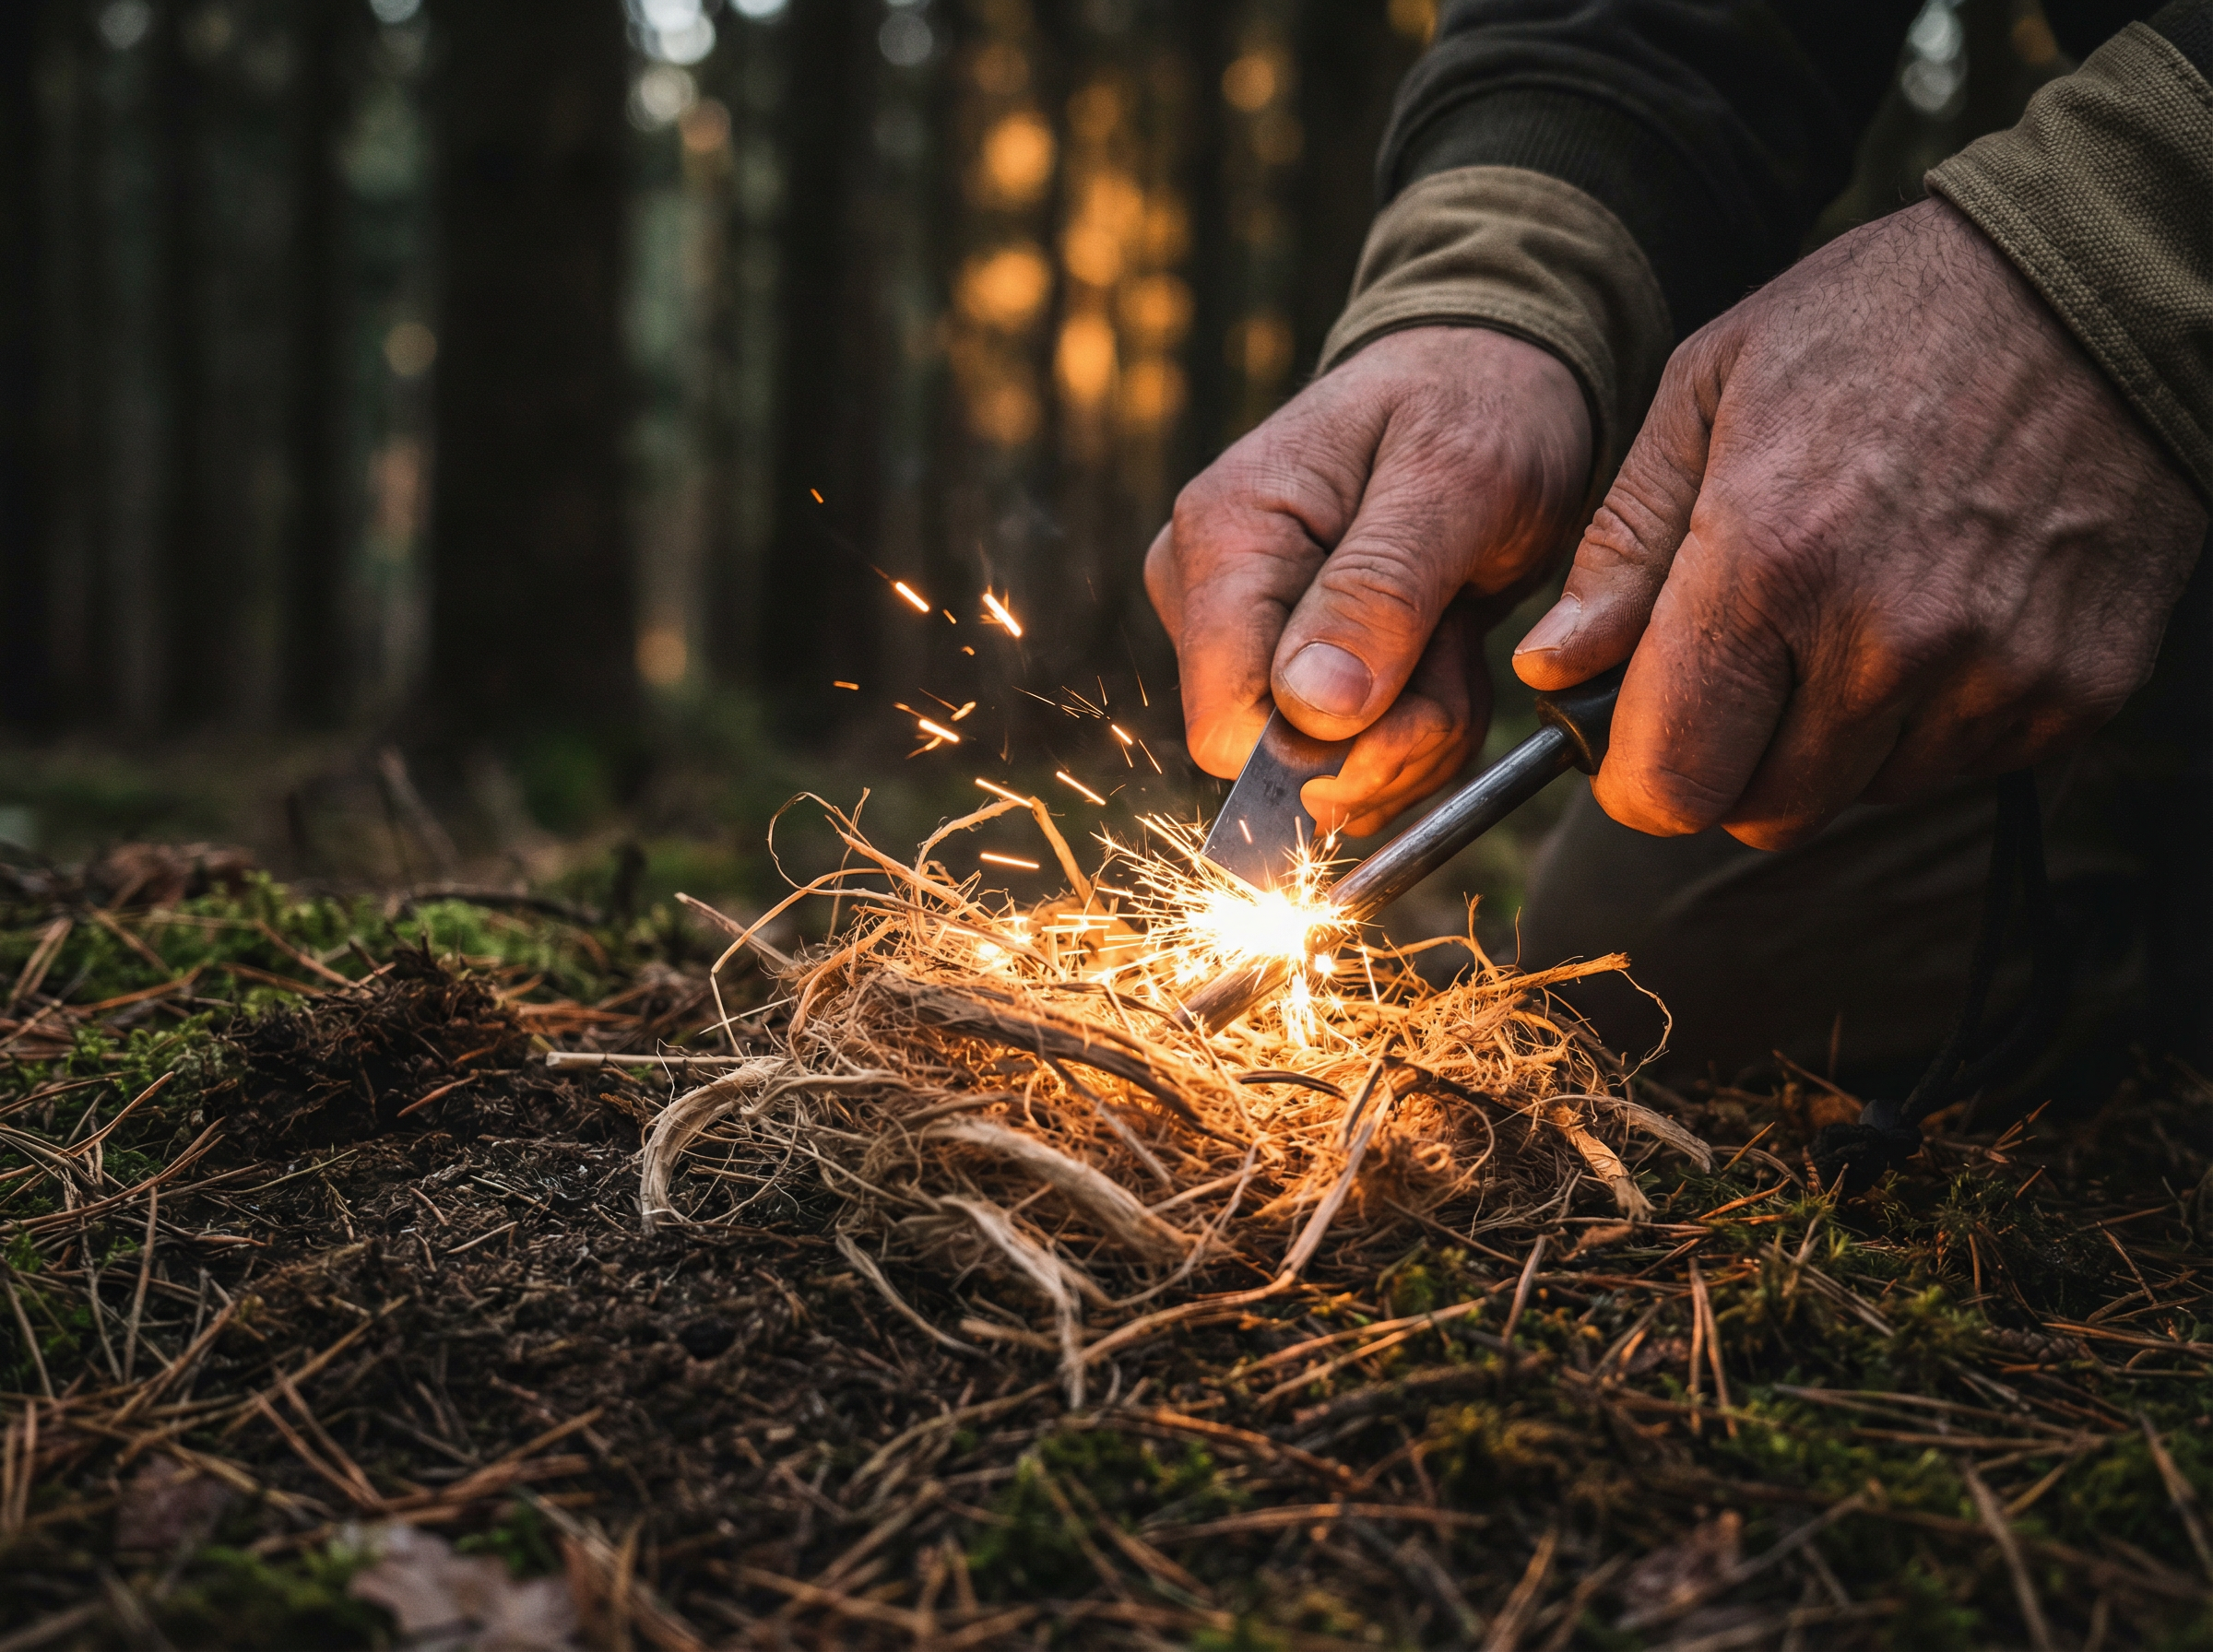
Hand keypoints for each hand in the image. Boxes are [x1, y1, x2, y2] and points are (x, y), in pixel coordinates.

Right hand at [1145, 326, 1590, 835]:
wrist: (1494, 377)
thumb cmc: (1477, 407)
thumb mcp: (1456, 480)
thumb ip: (1381, 592)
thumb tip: (1312, 710)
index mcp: (1223, 538)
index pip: (1225, 727)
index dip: (1329, 752)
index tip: (1425, 705)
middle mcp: (1205, 592)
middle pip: (1278, 761)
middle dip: (1392, 739)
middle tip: (1462, 651)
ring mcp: (1240, 632)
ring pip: (1321, 770)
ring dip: (1418, 734)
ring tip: (1458, 636)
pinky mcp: (1282, 661)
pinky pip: (1347, 754)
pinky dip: (1416, 729)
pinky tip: (1445, 654)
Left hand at [1514, 198, 2207, 849]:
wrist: (2094, 285)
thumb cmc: (1876, 323)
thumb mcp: (1708, 391)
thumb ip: (1622, 547)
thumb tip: (1552, 671)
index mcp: (1770, 562)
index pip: (1672, 782)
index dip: (1638, 780)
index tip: (1639, 743)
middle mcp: (1885, 639)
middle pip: (1763, 812)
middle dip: (1730, 763)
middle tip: (1746, 671)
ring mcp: (1991, 673)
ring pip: (1860, 797)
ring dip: (1832, 743)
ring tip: (1851, 617)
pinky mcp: (2076, 690)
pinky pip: (1962, 769)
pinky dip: (1929, 723)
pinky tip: (1936, 618)